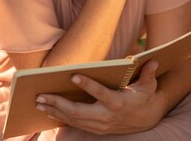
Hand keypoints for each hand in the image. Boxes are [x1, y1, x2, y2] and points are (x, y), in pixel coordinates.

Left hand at [35, 61, 162, 134]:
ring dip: (54, 111)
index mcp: (118, 103)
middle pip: (79, 111)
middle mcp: (107, 116)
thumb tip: (152, 60)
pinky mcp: (96, 129)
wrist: (147, 120)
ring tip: (38, 102)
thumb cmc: (144, 98)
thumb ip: (148, 74)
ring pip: (73, 120)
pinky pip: (75, 124)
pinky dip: (60, 118)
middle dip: (58, 104)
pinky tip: (47, 111)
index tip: (74, 75)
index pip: (101, 94)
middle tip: (41, 95)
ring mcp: (100, 125)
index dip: (88, 85)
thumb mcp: (149, 87)